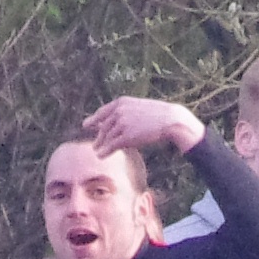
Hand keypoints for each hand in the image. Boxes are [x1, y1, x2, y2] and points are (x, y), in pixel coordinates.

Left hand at [84, 96, 204, 155]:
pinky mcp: (127, 136)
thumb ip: (126, 112)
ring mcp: (122, 123)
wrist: (171, 120)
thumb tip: (116, 120)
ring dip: (101, 145)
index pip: (103, 111)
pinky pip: (112, 145)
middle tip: (94, 145)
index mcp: (122, 102)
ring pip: (107, 137)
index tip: (87, 125)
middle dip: (99, 136)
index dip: (94, 119)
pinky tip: (101, 156)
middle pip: (104, 126)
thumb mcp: (139, 108)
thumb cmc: (158, 115)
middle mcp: (119, 111)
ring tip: (97, 152)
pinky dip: (105, 152)